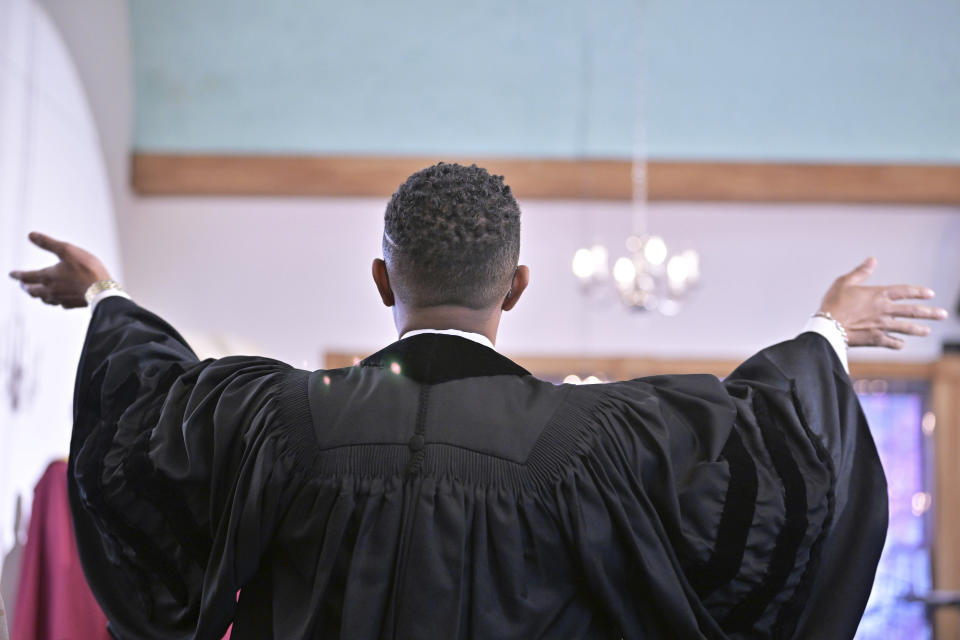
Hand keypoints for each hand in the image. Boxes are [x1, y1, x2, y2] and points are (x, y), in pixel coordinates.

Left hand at [8, 232, 111, 308]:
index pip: (27, 276)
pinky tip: (60, 301)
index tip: (11, 274)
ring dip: (39, 296)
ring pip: (45, 299)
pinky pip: (61, 304)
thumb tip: (31, 235)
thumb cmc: (86, 269)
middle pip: (33, 291)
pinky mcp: (73, 304)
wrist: (103, 290)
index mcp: (47, 276)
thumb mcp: (67, 250)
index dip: (18, 275)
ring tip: (38, 294)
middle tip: (23, 286)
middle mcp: (51, 290)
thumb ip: (48, 243)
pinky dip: (57, 301)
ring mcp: (61, 299)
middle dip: (27, 287)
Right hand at [819, 258, 947, 348]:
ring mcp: (882, 326)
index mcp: (878, 294)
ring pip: (906, 328)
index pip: (904, 291)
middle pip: (912, 311)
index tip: (930, 294)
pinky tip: (901, 344)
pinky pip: (891, 342)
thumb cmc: (833, 303)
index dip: (918, 292)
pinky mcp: (875, 339)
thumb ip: (860, 272)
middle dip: (929, 312)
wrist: (827, 327)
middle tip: (943, 314)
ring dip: (919, 329)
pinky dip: (897, 343)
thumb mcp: (844, 282)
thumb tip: (872, 260)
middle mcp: (884, 310)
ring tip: (927, 331)